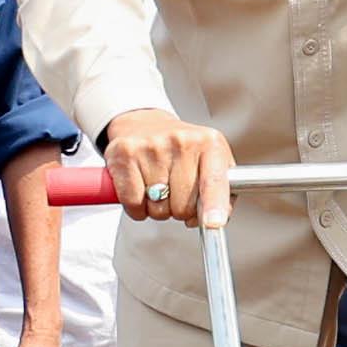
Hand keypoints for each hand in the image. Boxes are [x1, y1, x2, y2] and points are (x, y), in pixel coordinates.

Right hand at [102, 106, 235, 227]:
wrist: (145, 124)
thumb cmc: (181, 150)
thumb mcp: (210, 162)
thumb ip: (221, 193)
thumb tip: (210, 220)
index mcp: (209, 144)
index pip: (214, 180)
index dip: (215, 204)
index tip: (214, 222)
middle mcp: (182, 142)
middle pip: (183, 205)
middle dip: (179, 210)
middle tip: (175, 191)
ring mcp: (152, 147)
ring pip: (157, 207)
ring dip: (157, 207)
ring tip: (157, 186)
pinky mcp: (125, 154)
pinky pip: (133, 202)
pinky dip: (136, 206)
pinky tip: (140, 188)